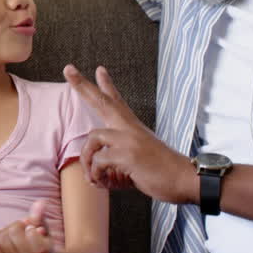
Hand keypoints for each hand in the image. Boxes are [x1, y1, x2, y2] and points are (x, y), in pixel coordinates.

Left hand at [0, 200, 51, 252]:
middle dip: (17, 226)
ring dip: (6, 232)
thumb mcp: (44, 229)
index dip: (30, 227)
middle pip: (13, 232)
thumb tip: (40, 202)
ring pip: (1, 237)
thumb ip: (40, 216)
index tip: (36, 230)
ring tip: (16, 237)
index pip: (30, 231)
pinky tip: (7, 242)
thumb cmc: (42, 243)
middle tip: (24, 231)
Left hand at [64, 65, 195, 204]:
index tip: (99, 69)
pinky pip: (99, 160)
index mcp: (132, 127)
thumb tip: (93, 173)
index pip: (117, 101)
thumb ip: (115, 161)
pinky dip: (97, 175)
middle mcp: (129, 128)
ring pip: (93, 137)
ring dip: (87, 160)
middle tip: (68, 69)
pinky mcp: (128, 155)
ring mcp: (129, 139)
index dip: (106, 85)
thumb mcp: (136, 159)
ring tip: (93, 177)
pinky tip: (103, 183)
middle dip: (82, 85)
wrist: (185, 180)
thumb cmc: (161, 173)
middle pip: (102, 101)